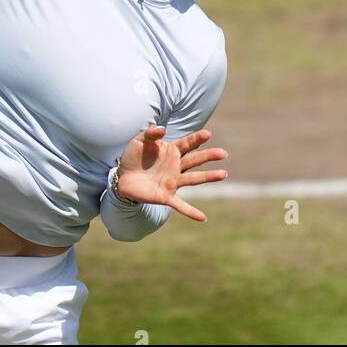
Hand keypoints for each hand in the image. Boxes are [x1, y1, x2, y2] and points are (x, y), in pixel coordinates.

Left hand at [114, 125, 228, 222]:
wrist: (122, 177)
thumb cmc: (133, 156)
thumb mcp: (140, 140)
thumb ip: (151, 133)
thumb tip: (163, 128)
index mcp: (171, 151)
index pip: (187, 144)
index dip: (197, 139)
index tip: (208, 134)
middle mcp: (176, 166)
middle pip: (195, 160)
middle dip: (208, 156)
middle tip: (223, 153)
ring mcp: (172, 182)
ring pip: (193, 179)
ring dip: (208, 177)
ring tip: (223, 174)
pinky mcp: (166, 196)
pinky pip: (181, 206)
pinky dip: (191, 212)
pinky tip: (203, 218)